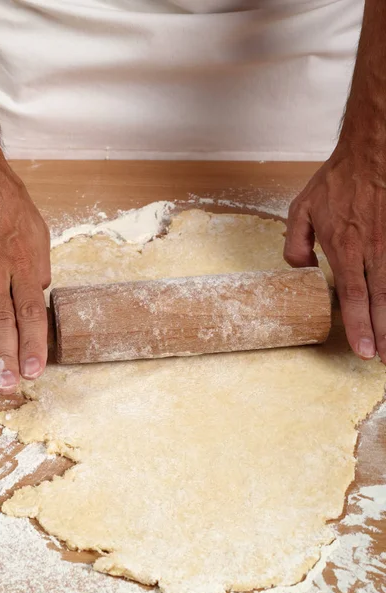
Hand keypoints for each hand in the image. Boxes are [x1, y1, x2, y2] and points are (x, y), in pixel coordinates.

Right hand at [0, 150, 50, 393]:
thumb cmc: (13, 208)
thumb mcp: (39, 237)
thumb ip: (38, 269)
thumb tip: (38, 295)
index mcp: (27, 263)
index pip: (34, 311)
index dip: (35, 342)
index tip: (36, 368)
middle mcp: (2, 269)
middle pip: (7, 319)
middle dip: (10, 355)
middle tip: (11, 385)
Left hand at [284, 141, 385, 362]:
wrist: (371, 154)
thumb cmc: (337, 181)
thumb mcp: (301, 210)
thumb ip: (295, 244)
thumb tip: (300, 270)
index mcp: (345, 248)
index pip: (354, 297)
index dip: (359, 326)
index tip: (363, 350)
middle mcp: (372, 251)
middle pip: (380, 301)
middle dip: (383, 334)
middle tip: (383, 359)